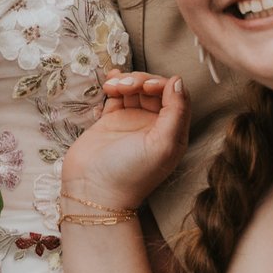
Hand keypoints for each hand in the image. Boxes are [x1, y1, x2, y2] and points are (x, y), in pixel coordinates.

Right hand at [61, 74, 187, 213]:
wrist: (93, 191)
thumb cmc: (131, 174)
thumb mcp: (163, 144)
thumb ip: (176, 111)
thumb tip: (178, 81)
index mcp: (172, 133)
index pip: (176, 97)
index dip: (163, 85)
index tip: (149, 87)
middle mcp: (154, 126)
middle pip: (154, 89)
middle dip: (141, 81)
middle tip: (127, 86)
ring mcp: (131, 122)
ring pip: (135, 89)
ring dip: (126, 81)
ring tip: (112, 87)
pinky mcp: (110, 121)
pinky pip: (116, 96)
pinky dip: (114, 84)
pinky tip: (110, 80)